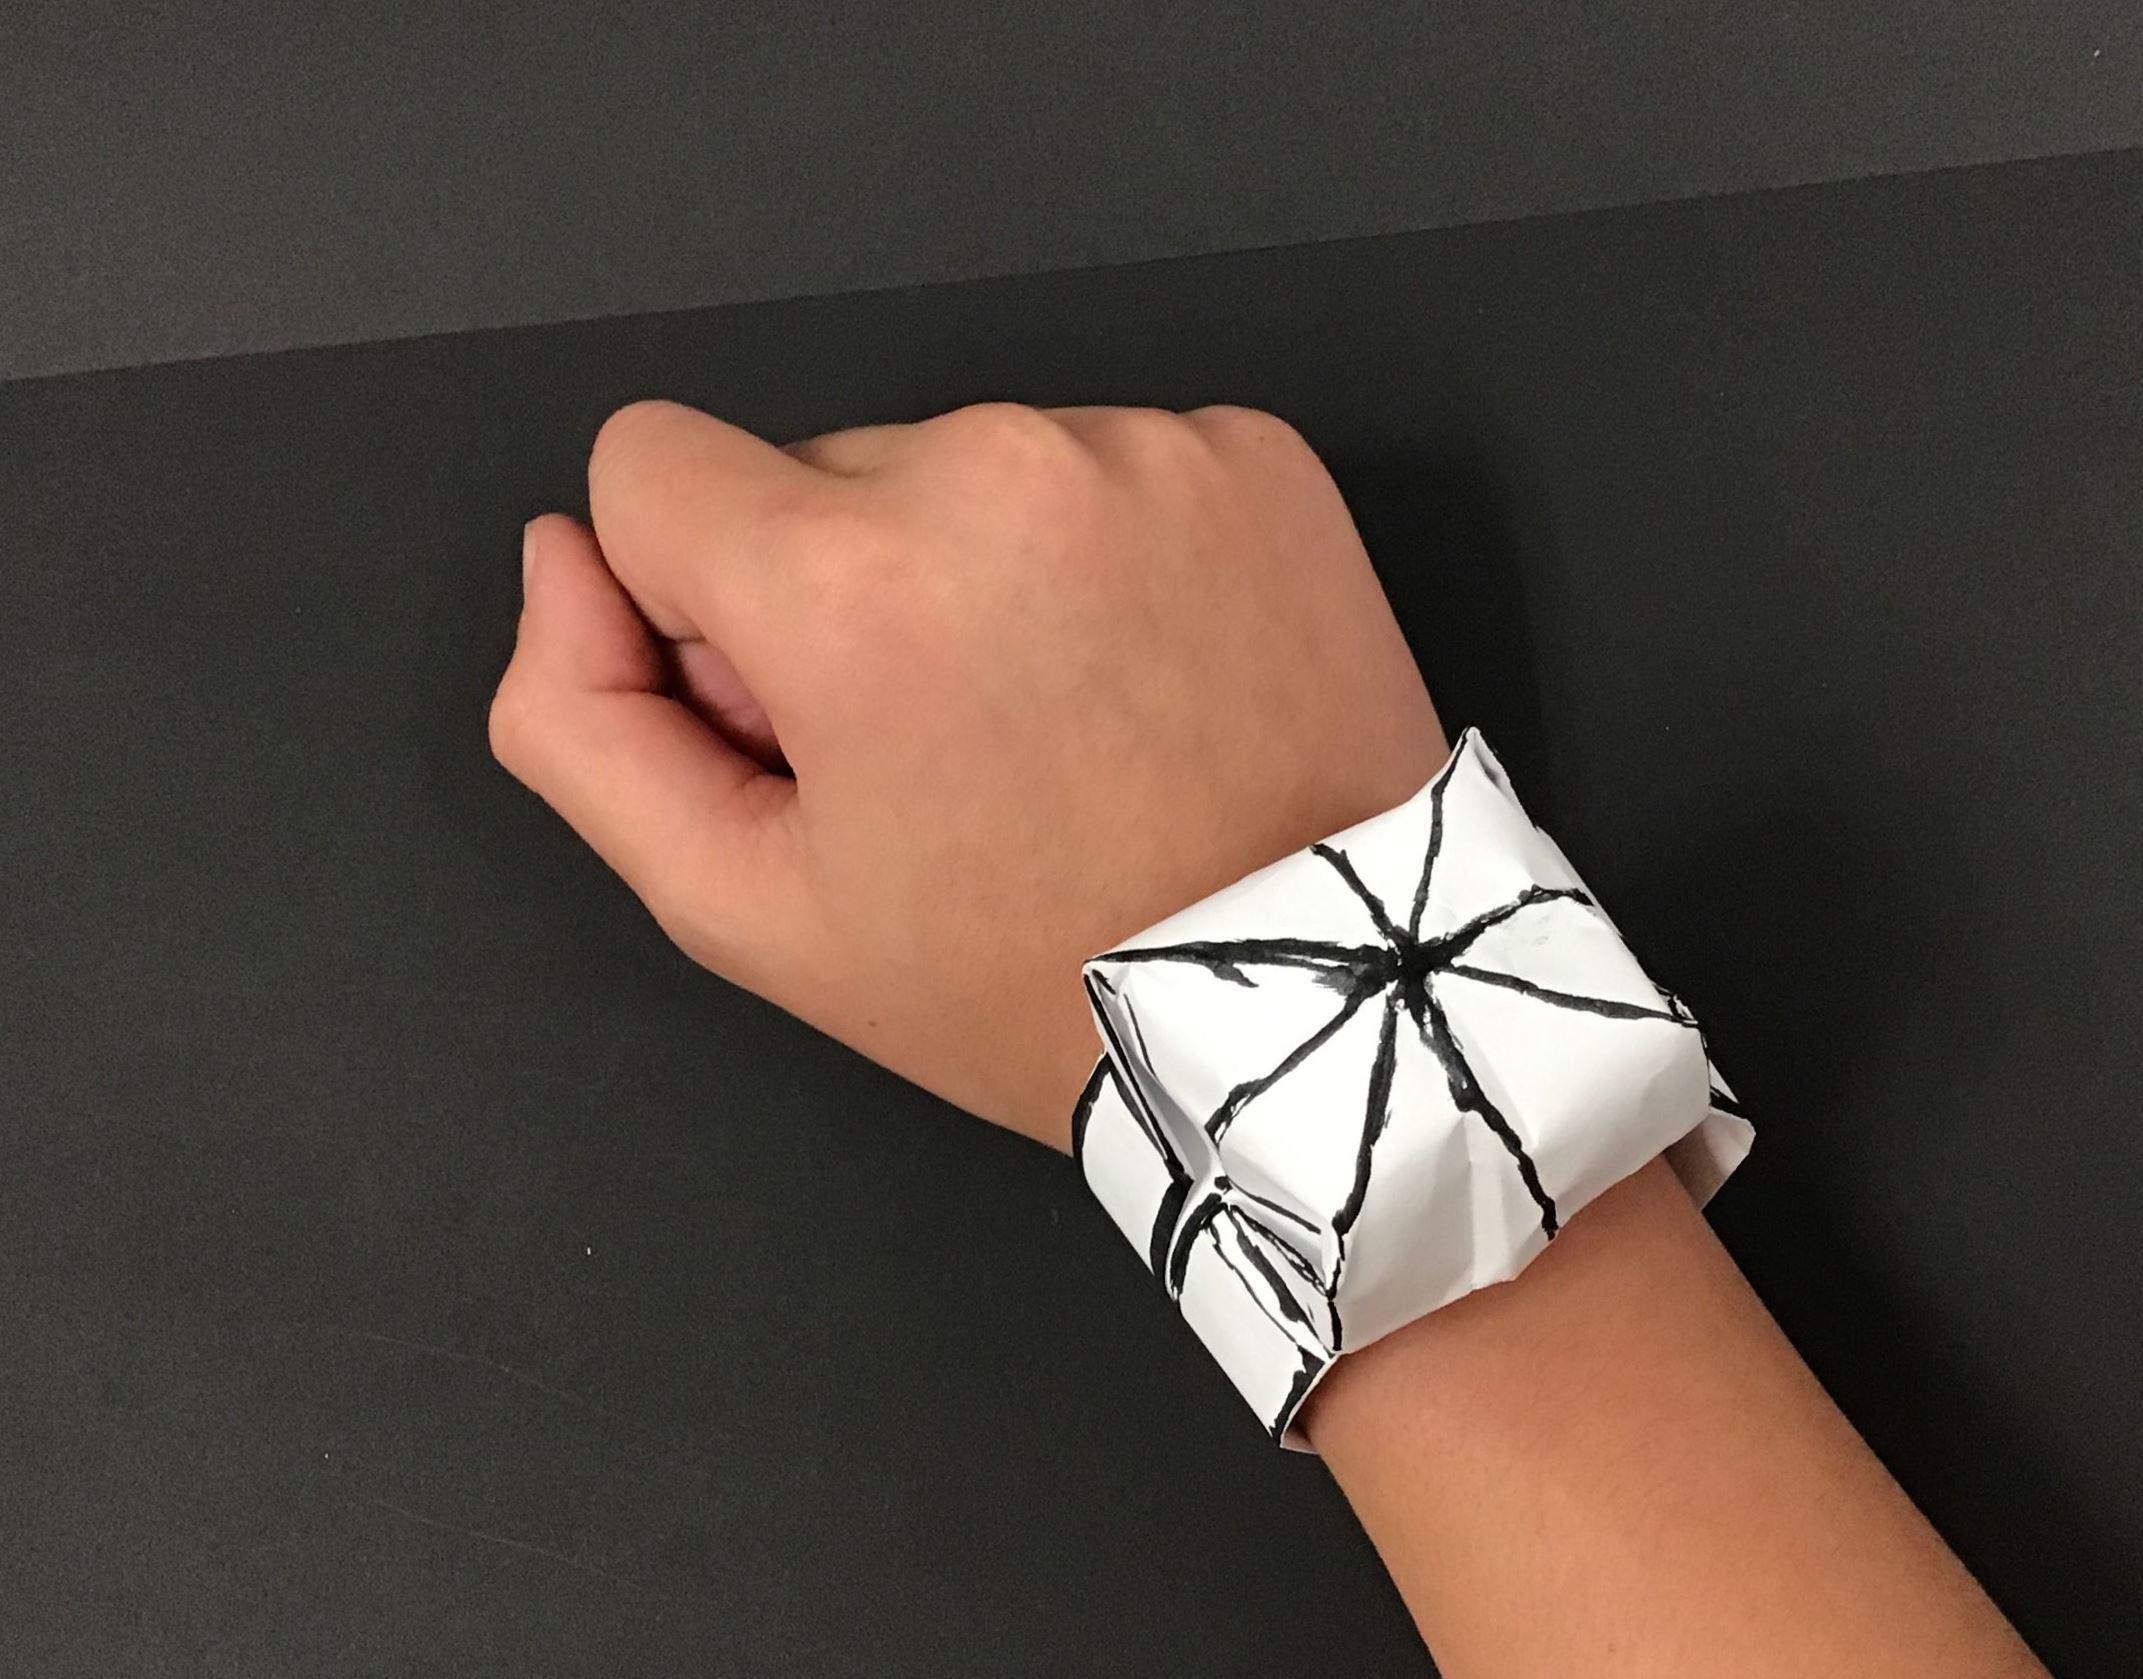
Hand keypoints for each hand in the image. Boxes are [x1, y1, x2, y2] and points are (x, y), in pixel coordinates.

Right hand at [490, 399, 1446, 1144]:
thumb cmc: (1036, 977)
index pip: (649, 468)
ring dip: (983, 570)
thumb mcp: (747, 906)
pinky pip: (1104, 463)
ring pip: (965, 464)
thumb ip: (582, 720)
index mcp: (851, 577)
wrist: (1311, 999)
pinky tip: (1152, 678)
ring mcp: (1145, 451)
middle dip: (849, 592)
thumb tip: (561, 559)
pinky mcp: (1252, 454)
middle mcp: (998, 470)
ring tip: (1071, 728)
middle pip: (817, 471)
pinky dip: (1108, 552)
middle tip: (958, 756)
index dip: (699, 604)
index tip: (805, 712)